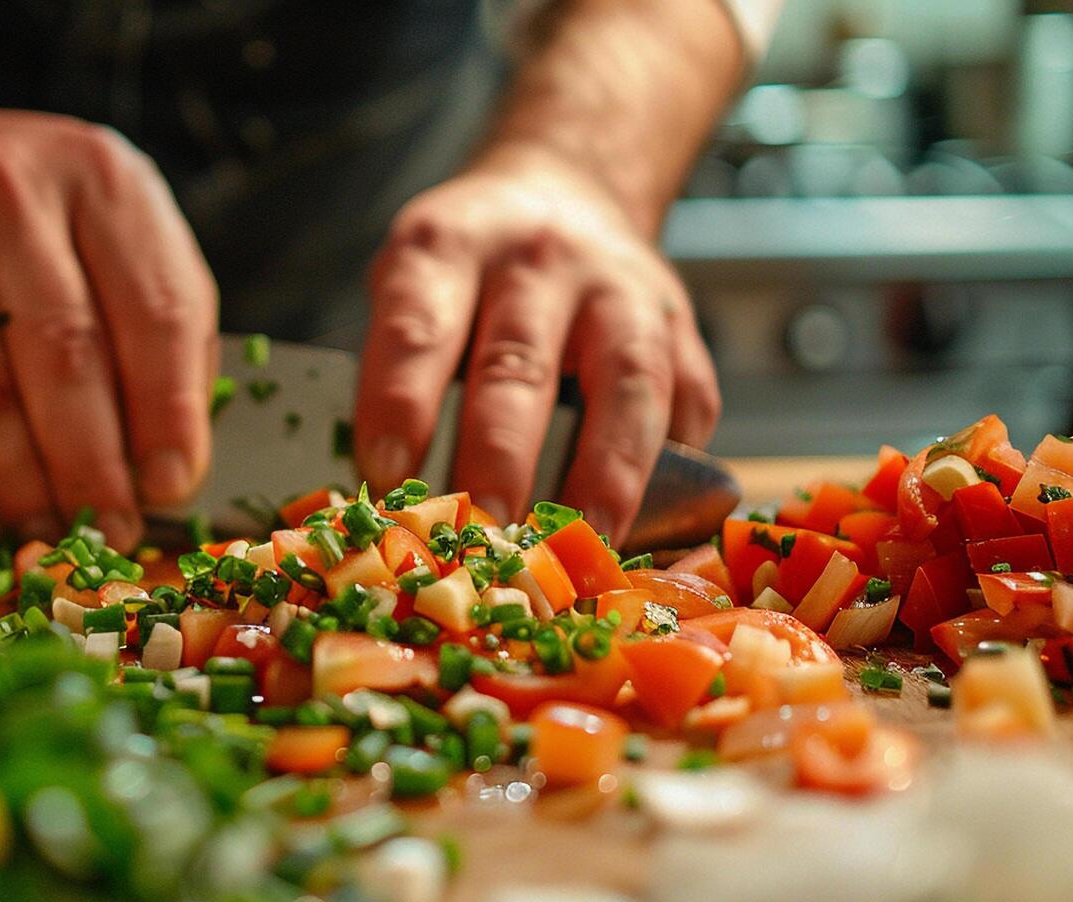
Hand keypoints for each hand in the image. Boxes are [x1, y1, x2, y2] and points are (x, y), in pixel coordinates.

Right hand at [0, 111, 217, 548]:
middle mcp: (5, 186)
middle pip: (64, 352)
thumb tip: (166, 476)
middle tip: (112, 533)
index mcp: (99, 178)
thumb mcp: (117, 247)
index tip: (170, 488)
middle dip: (93, 465)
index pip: (154, 311)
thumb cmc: (25, 230)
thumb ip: (163, 346)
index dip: (167, 414)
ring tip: (49, 530)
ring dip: (20, 481)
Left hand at [353, 149, 719, 538]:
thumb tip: (387, 501)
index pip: (418, 330)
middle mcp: (538, 259)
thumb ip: (395, 374)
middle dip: (500, 460)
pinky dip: (668, 471)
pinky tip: (643, 525)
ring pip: (625, 384)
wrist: (566, 186)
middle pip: (519, 364)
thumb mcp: (408, 283)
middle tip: (483, 536)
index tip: (388, 481)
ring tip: (583, 543)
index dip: (400, 409)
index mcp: (448, 246)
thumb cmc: (465, 268)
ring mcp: (621, 289)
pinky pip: (686, 402)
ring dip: (606, 473)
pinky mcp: (680, 326)